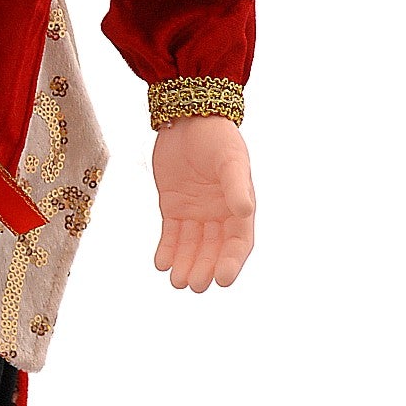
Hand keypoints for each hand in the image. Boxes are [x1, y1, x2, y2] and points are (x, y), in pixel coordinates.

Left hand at [152, 116, 253, 291]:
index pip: (238, 242)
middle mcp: (219, 215)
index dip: (231, 262)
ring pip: (191, 247)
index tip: (222, 280)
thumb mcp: (229, 160)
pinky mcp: (173, 208)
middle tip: (193, 285)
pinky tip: (160, 264)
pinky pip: (171, 235)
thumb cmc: (217, 137)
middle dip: (205, 268)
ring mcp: (196, 213)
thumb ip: (235, 186)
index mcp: (240, 207)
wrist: (188, 119)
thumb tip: (245, 212)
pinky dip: (167, 250)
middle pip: (213, 250)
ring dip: (185, 264)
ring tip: (176, 282)